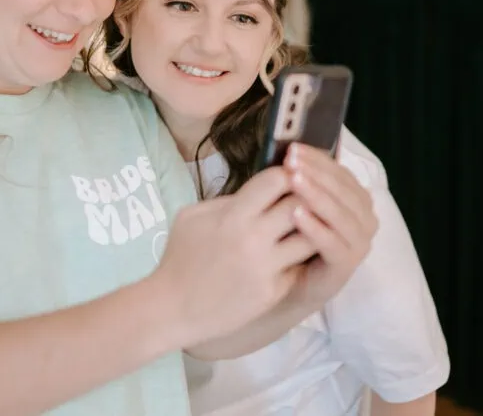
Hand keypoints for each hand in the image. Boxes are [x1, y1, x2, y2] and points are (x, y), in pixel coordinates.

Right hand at [153, 166, 315, 347]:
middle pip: (301, 205)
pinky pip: (298, 267)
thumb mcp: (193, 217)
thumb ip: (228, 201)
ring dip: (309, 232)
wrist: (172, 309)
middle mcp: (253, 239)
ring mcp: (266, 268)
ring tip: (304, 229)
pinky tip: (291, 258)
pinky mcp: (272, 292)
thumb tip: (260, 191)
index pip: (277, 180)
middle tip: (305, 201)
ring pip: (310, 239)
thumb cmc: (180, 258)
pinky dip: (296, 261)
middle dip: (305, 200)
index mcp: (233, 215)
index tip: (288, 177)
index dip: (287, 174)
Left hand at [282, 143, 377, 308]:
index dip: (318, 158)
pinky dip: (316, 227)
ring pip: (341, 214)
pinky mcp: (347, 266)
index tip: (292, 148)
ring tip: (293, 181)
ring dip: (317, 195)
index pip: (340, 172)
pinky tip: (296, 214)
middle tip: (291, 161)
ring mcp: (359, 243)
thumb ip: (303, 179)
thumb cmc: (294, 238)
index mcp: (356, 198)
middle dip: (316, 173)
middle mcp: (365, 218)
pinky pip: (333, 243)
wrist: (289, 285)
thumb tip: (290, 146)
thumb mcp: (299, 203)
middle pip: (343, 190)